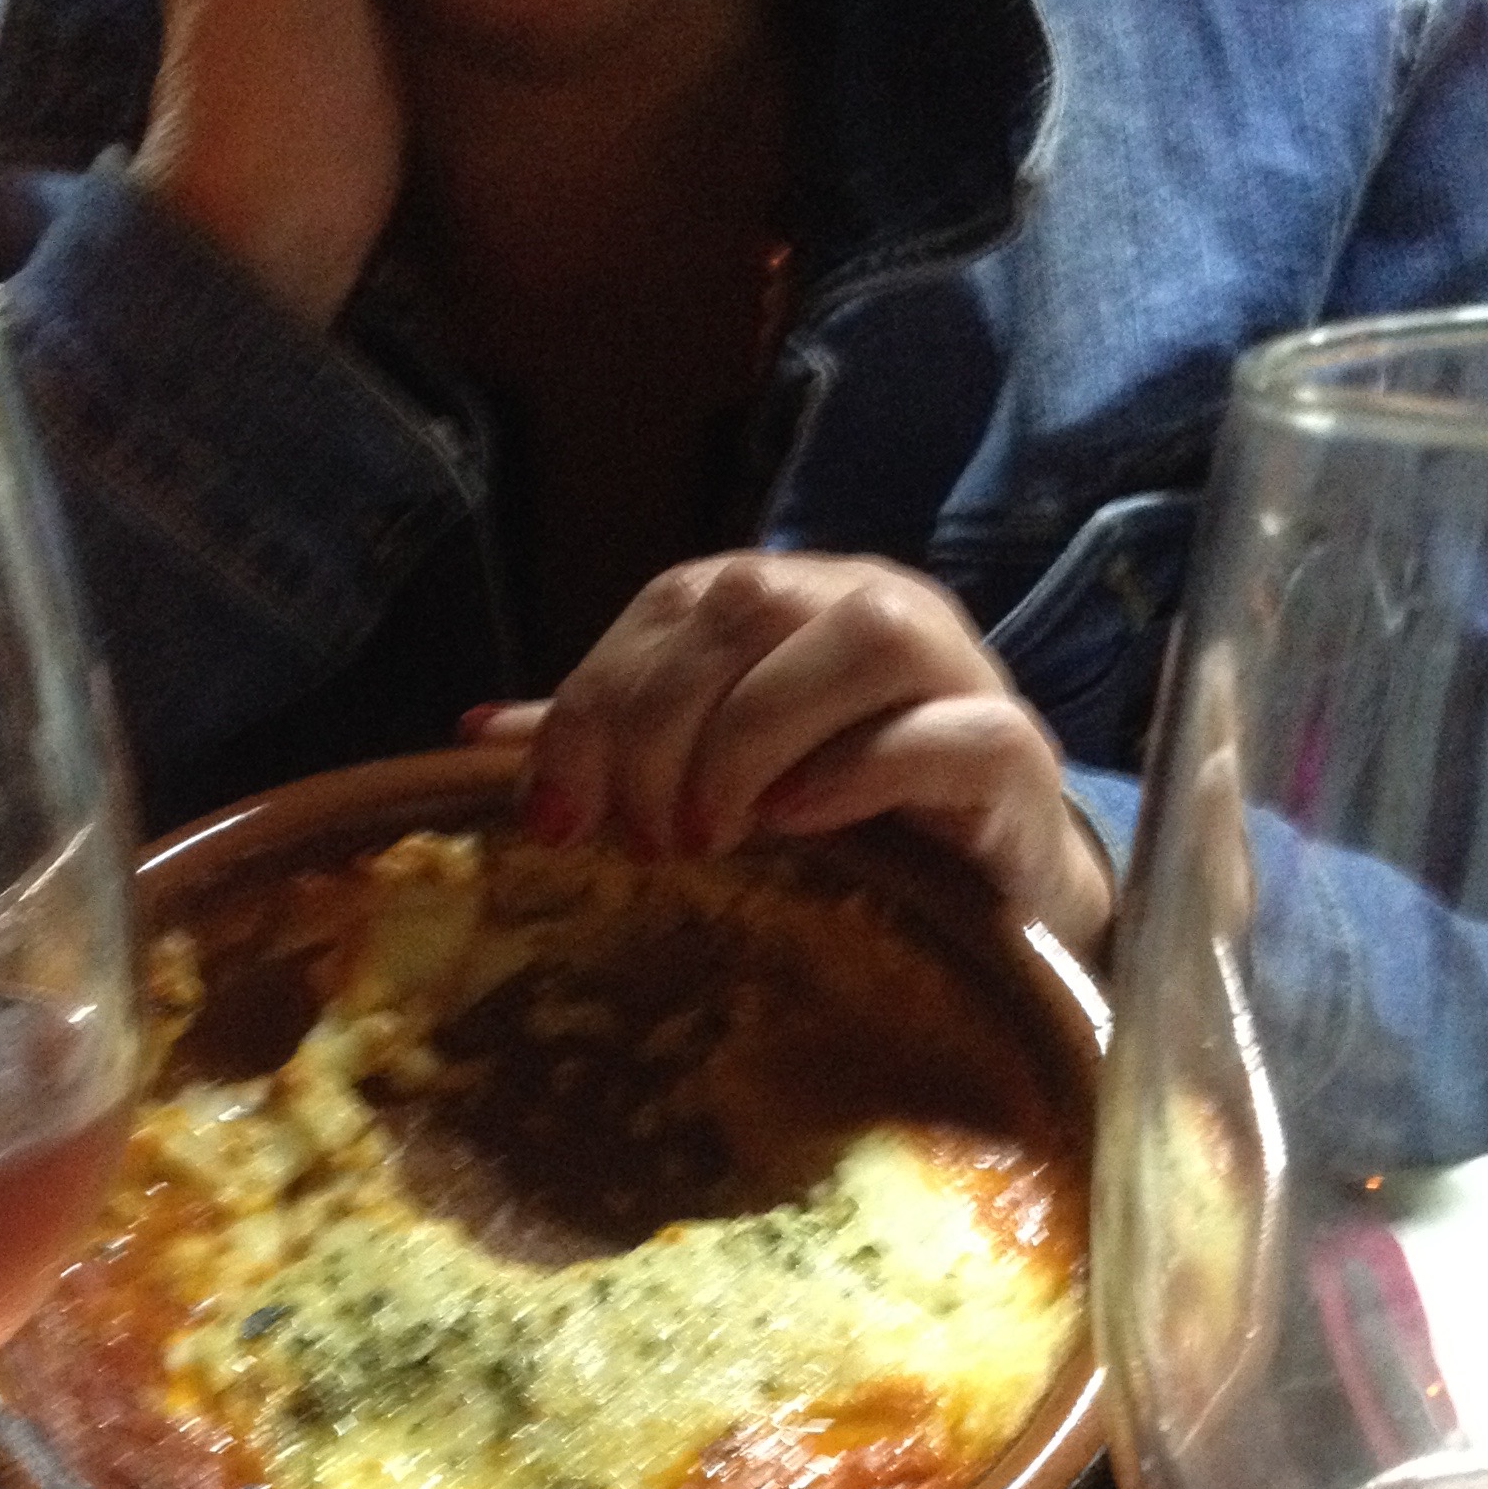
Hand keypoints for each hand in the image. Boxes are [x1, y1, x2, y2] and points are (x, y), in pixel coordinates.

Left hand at [466, 552, 1115, 961]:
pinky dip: (861, 771)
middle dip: (665, 728)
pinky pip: (949, 733)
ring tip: (714, 836)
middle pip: (752, 609)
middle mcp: (875, 605)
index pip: (677, 601)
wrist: (996, 888)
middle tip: (642, 841)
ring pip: (863, 640)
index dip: (596, 700)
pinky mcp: (1013, 752)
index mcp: (792, 600)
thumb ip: (614, 745)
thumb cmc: (844, 823)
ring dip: (758, 736)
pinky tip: (795, 824)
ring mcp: (960, 670)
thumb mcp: (715, 778)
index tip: (553, 820)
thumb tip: (474, 730)